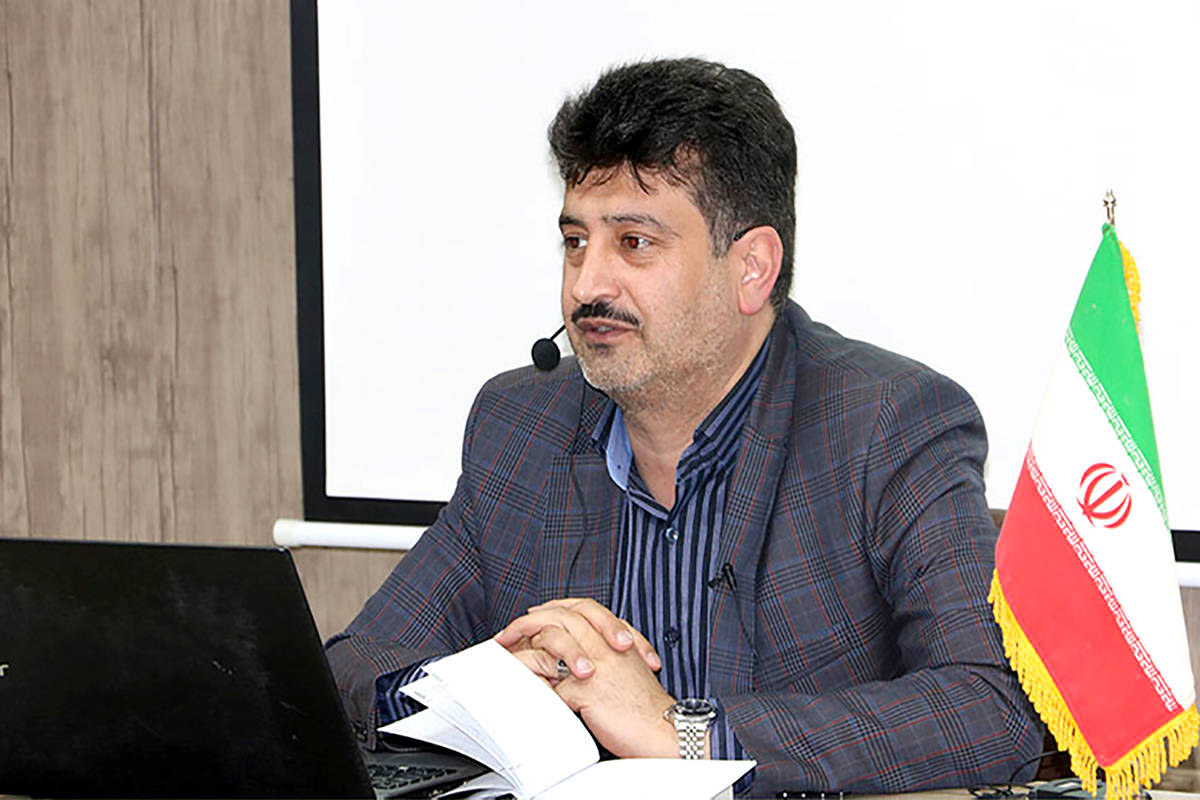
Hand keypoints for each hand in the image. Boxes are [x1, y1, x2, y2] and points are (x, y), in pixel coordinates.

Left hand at [494, 599, 674, 756]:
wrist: (665, 729)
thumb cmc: (647, 707)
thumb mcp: (628, 671)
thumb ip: (604, 657)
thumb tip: (574, 655)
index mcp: (617, 638)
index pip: (582, 608)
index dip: (555, 608)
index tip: (535, 614)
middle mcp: (606, 646)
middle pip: (562, 616)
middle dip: (529, 622)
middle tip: (509, 632)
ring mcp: (596, 665)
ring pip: (552, 640)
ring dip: (524, 647)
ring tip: (508, 655)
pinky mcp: (586, 689)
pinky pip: (550, 683)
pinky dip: (533, 684)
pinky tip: (521, 687)